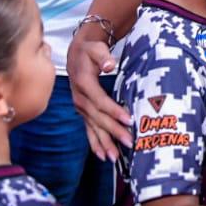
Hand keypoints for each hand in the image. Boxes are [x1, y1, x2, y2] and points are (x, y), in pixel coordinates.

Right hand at [66, 31, 130, 160]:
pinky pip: (88, 129)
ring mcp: (80, 107)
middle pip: (98, 118)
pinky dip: (95, 143)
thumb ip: (103, 56)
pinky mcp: (82, 111)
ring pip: (93, 127)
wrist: (76, 53)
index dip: (114, 111)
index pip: (100, 101)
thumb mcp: (96, 48)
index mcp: (84, 83)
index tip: (128, 120)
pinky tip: (102, 155)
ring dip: (104, 143)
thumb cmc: (90, 50)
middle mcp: (80, 98)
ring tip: (114, 157)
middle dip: (113, 131)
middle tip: (129, 141)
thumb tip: (110, 65)